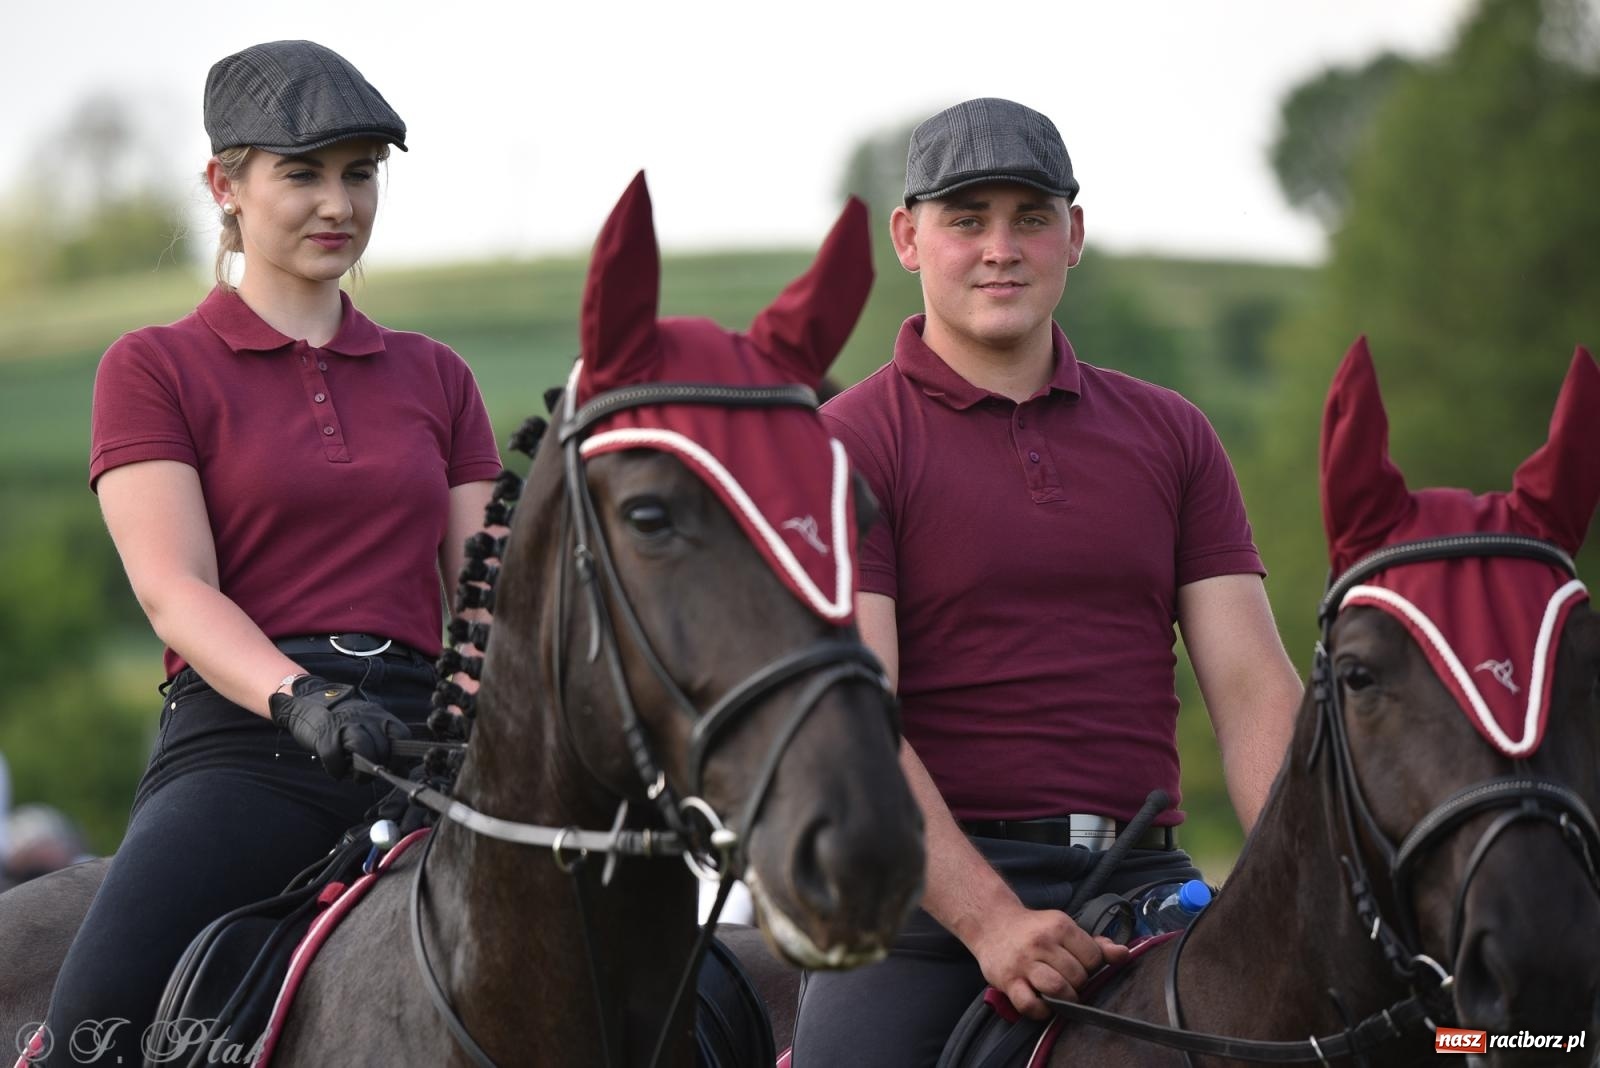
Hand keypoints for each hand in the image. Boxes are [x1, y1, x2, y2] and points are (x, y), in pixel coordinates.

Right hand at [269, 675, 409, 779]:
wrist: (309, 708)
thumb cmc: (345, 726)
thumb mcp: (369, 730)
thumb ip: (386, 747)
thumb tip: (405, 773)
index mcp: (380, 716)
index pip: (401, 735)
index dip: (399, 757)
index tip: (392, 769)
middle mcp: (365, 717)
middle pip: (382, 747)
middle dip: (378, 768)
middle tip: (369, 774)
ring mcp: (345, 723)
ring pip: (363, 749)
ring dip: (362, 772)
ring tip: (356, 777)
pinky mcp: (324, 733)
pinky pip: (334, 755)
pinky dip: (337, 769)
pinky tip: (337, 772)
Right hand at [967, 901, 1130, 1019]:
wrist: (992, 924)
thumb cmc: (1035, 930)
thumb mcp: (1065, 928)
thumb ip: (1095, 943)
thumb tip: (1124, 954)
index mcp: (1059, 926)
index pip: (1093, 957)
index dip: (1091, 967)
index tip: (1080, 966)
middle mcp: (1041, 942)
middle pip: (1077, 976)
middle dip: (1078, 984)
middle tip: (1069, 981)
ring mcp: (1023, 962)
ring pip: (1058, 989)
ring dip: (1065, 998)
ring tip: (1060, 994)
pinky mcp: (1007, 980)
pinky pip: (1030, 1004)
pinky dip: (1041, 1010)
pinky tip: (1042, 1003)